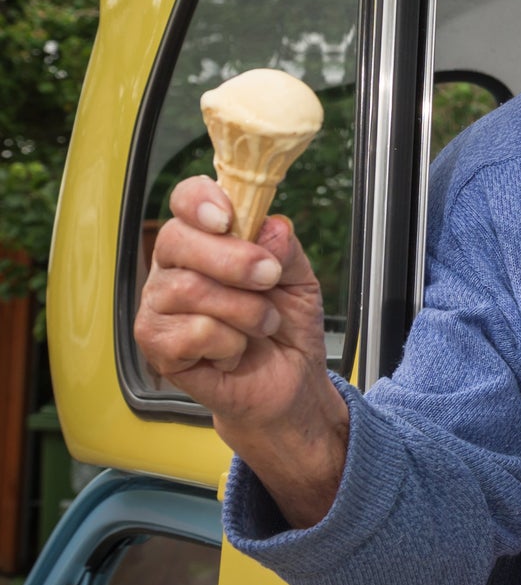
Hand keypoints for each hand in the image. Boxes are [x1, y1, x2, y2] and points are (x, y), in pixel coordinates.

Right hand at [134, 175, 347, 525]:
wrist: (288, 383)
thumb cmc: (285, 326)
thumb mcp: (300, 280)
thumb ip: (285, 249)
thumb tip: (270, 227)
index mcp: (205, 240)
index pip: (185, 201)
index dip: (199, 201)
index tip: (227, 217)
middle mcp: (173, 268)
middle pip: (178, 241)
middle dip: (235, 260)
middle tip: (269, 278)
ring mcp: (158, 307)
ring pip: (190, 290)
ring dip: (245, 311)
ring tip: (260, 326)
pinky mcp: (156, 347)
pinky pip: (192, 333)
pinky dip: (230, 344)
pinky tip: (233, 351)